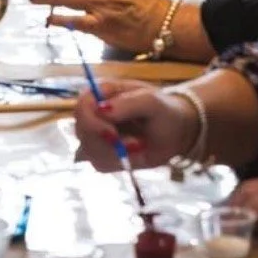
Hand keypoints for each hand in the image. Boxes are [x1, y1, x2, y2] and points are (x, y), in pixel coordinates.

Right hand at [73, 80, 199, 171]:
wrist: (176, 130)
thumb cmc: (163, 108)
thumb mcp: (151, 101)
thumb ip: (127, 103)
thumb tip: (101, 110)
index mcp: (101, 93)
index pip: (81, 106)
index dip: (91, 122)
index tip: (113, 134)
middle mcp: (94, 113)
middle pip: (81, 130)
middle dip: (106, 142)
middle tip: (135, 144)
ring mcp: (97, 135)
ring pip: (89, 150)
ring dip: (115, 153)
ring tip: (139, 146)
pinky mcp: (104, 154)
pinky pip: (99, 163)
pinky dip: (117, 162)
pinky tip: (134, 155)